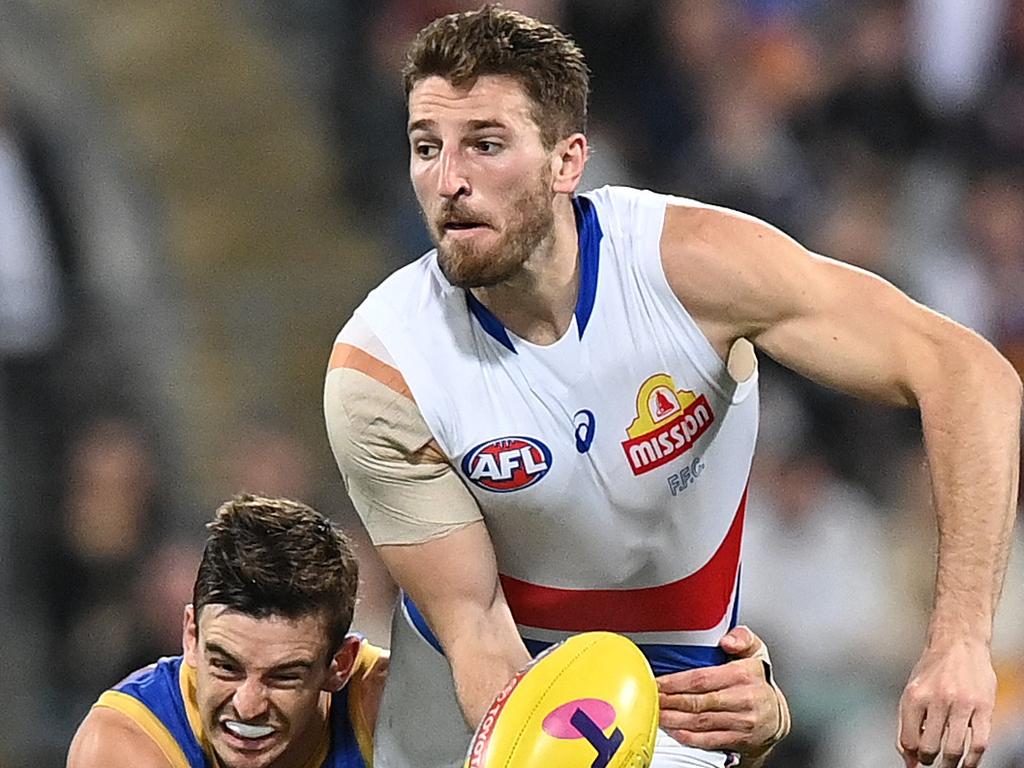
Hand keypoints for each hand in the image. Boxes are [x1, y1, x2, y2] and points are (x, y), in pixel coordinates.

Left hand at [656, 626, 788, 759]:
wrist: (777, 715)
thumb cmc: (758, 680)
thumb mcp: (756, 651)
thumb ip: (742, 637)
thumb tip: (727, 640)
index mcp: (743, 675)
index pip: (702, 678)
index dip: (676, 682)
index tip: (658, 682)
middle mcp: (743, 699)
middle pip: (698, 702)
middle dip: (670, 701)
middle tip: (651, 698)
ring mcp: (741, 722)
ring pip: (701, 722)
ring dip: (675, 720)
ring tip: (656, 714)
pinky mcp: (739, 740)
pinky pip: (709, 740)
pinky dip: (688, 737)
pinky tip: (673, 731)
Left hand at [897, 641, 995, 767]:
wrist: (958, 643)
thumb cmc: (933, 670)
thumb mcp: (912, 692)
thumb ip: (907, 725)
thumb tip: (908, 760)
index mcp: (914, 696)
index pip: (908, 740)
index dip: (912, 756)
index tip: (916, 761)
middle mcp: (936, 699)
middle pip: (930, 747)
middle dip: (929, 760)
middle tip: (931, 761)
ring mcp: (961, 704)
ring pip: (954, 749)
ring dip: (949, 764)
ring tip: (947, 765)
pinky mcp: (984, 707)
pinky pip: (979, 743)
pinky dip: (973, 760)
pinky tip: (967, 764)